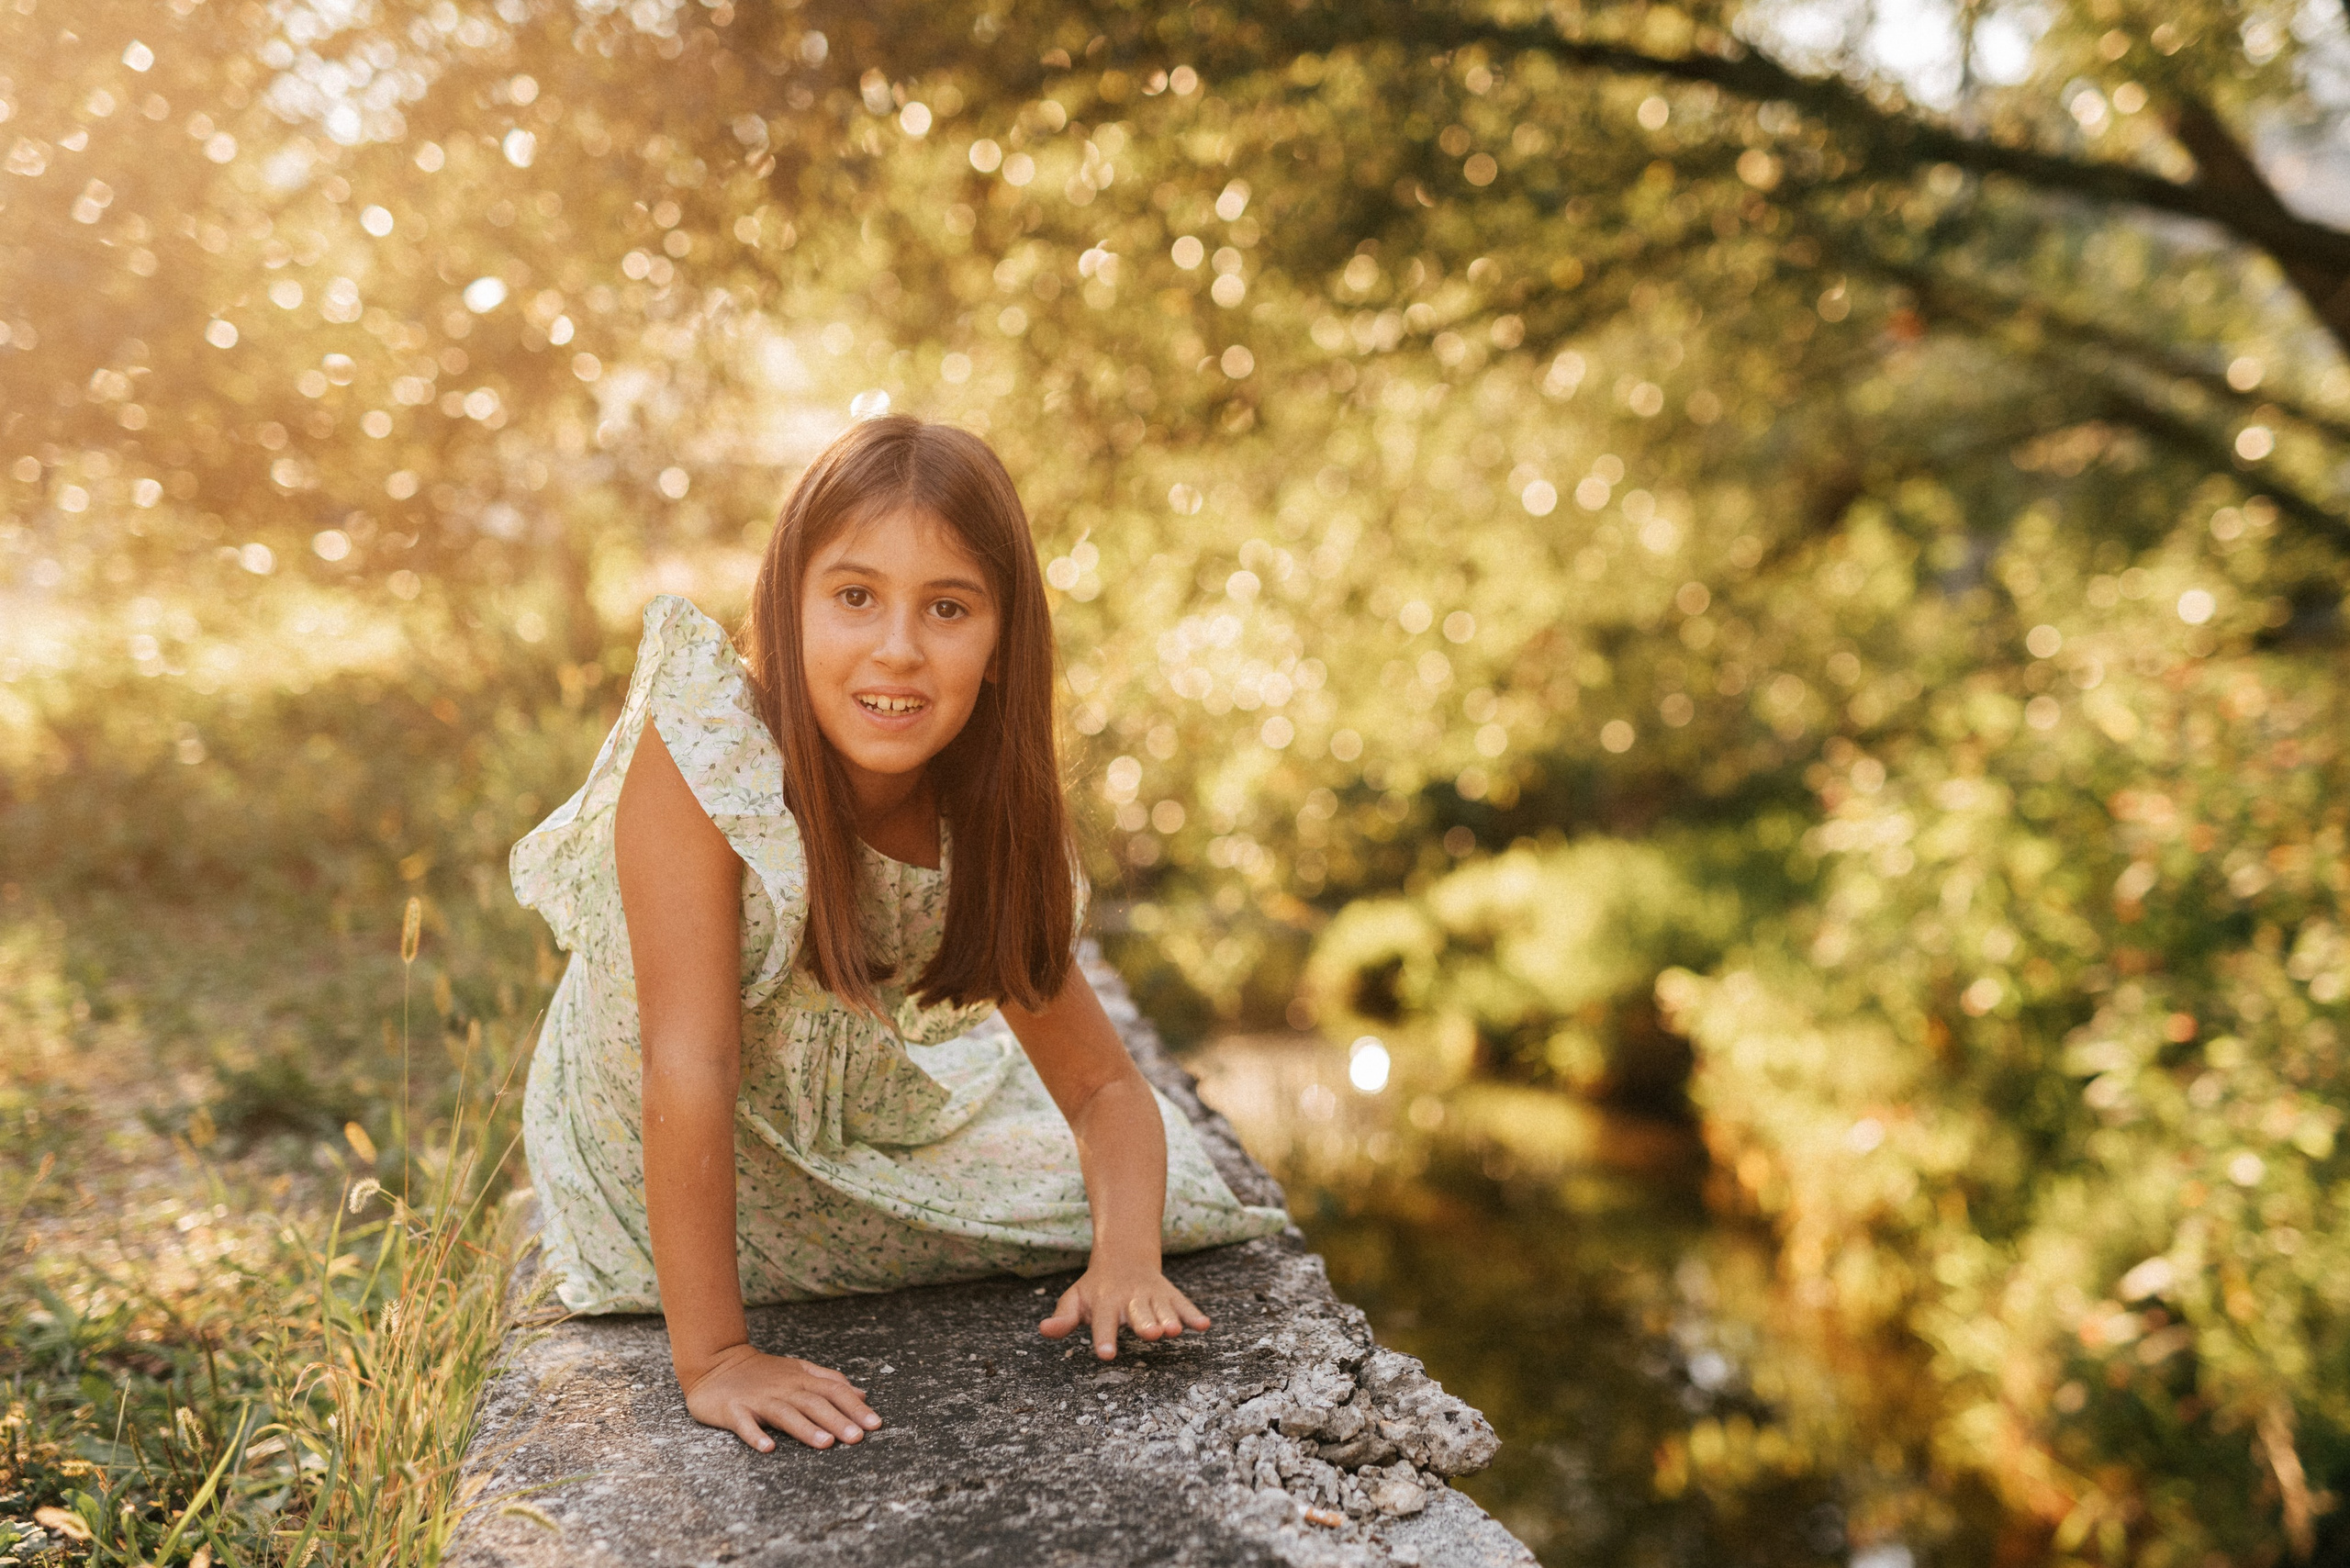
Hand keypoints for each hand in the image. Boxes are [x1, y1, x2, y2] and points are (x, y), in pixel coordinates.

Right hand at [680, 1344, 881, 1451]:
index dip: (855, 1406)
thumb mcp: (799, 1370)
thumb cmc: (763, 1372)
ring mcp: (758, 1400)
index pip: (834, 1391)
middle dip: (838, 1420)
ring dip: (806, 1428)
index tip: (875, 1424)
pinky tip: (768, 1448)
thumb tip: (862, 1394)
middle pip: (814, 1403)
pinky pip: (745, 1424)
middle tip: (858, 1438)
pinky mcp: (734, 1410)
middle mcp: (784, 1388)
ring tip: (825, 1443)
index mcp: (801, 1379)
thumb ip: (830, 1381)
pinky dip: (756, 1436)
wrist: (716, 1363)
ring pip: (786, 1413)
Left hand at [1038, 1263, 1210, 1359]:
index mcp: (1105, 1302)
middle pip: (1138, 1314)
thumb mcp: (1075, 1299)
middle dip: (1145, 1324)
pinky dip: (1193, 1314)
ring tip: (1174, 1331)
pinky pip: (1183, 1304)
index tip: (1106, 1354)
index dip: (1104, 1337)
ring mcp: (1152, 1296)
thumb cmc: (1096, 1288)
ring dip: (1169, 1319)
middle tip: (1152, 1335)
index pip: (1103, 1322)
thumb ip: (1064, 1318)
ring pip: (1162, 1309)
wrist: (1124, 1256)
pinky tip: (1204, 1325)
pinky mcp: (1170, 1295)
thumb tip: (1044, 1330)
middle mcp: (1130, 1299)